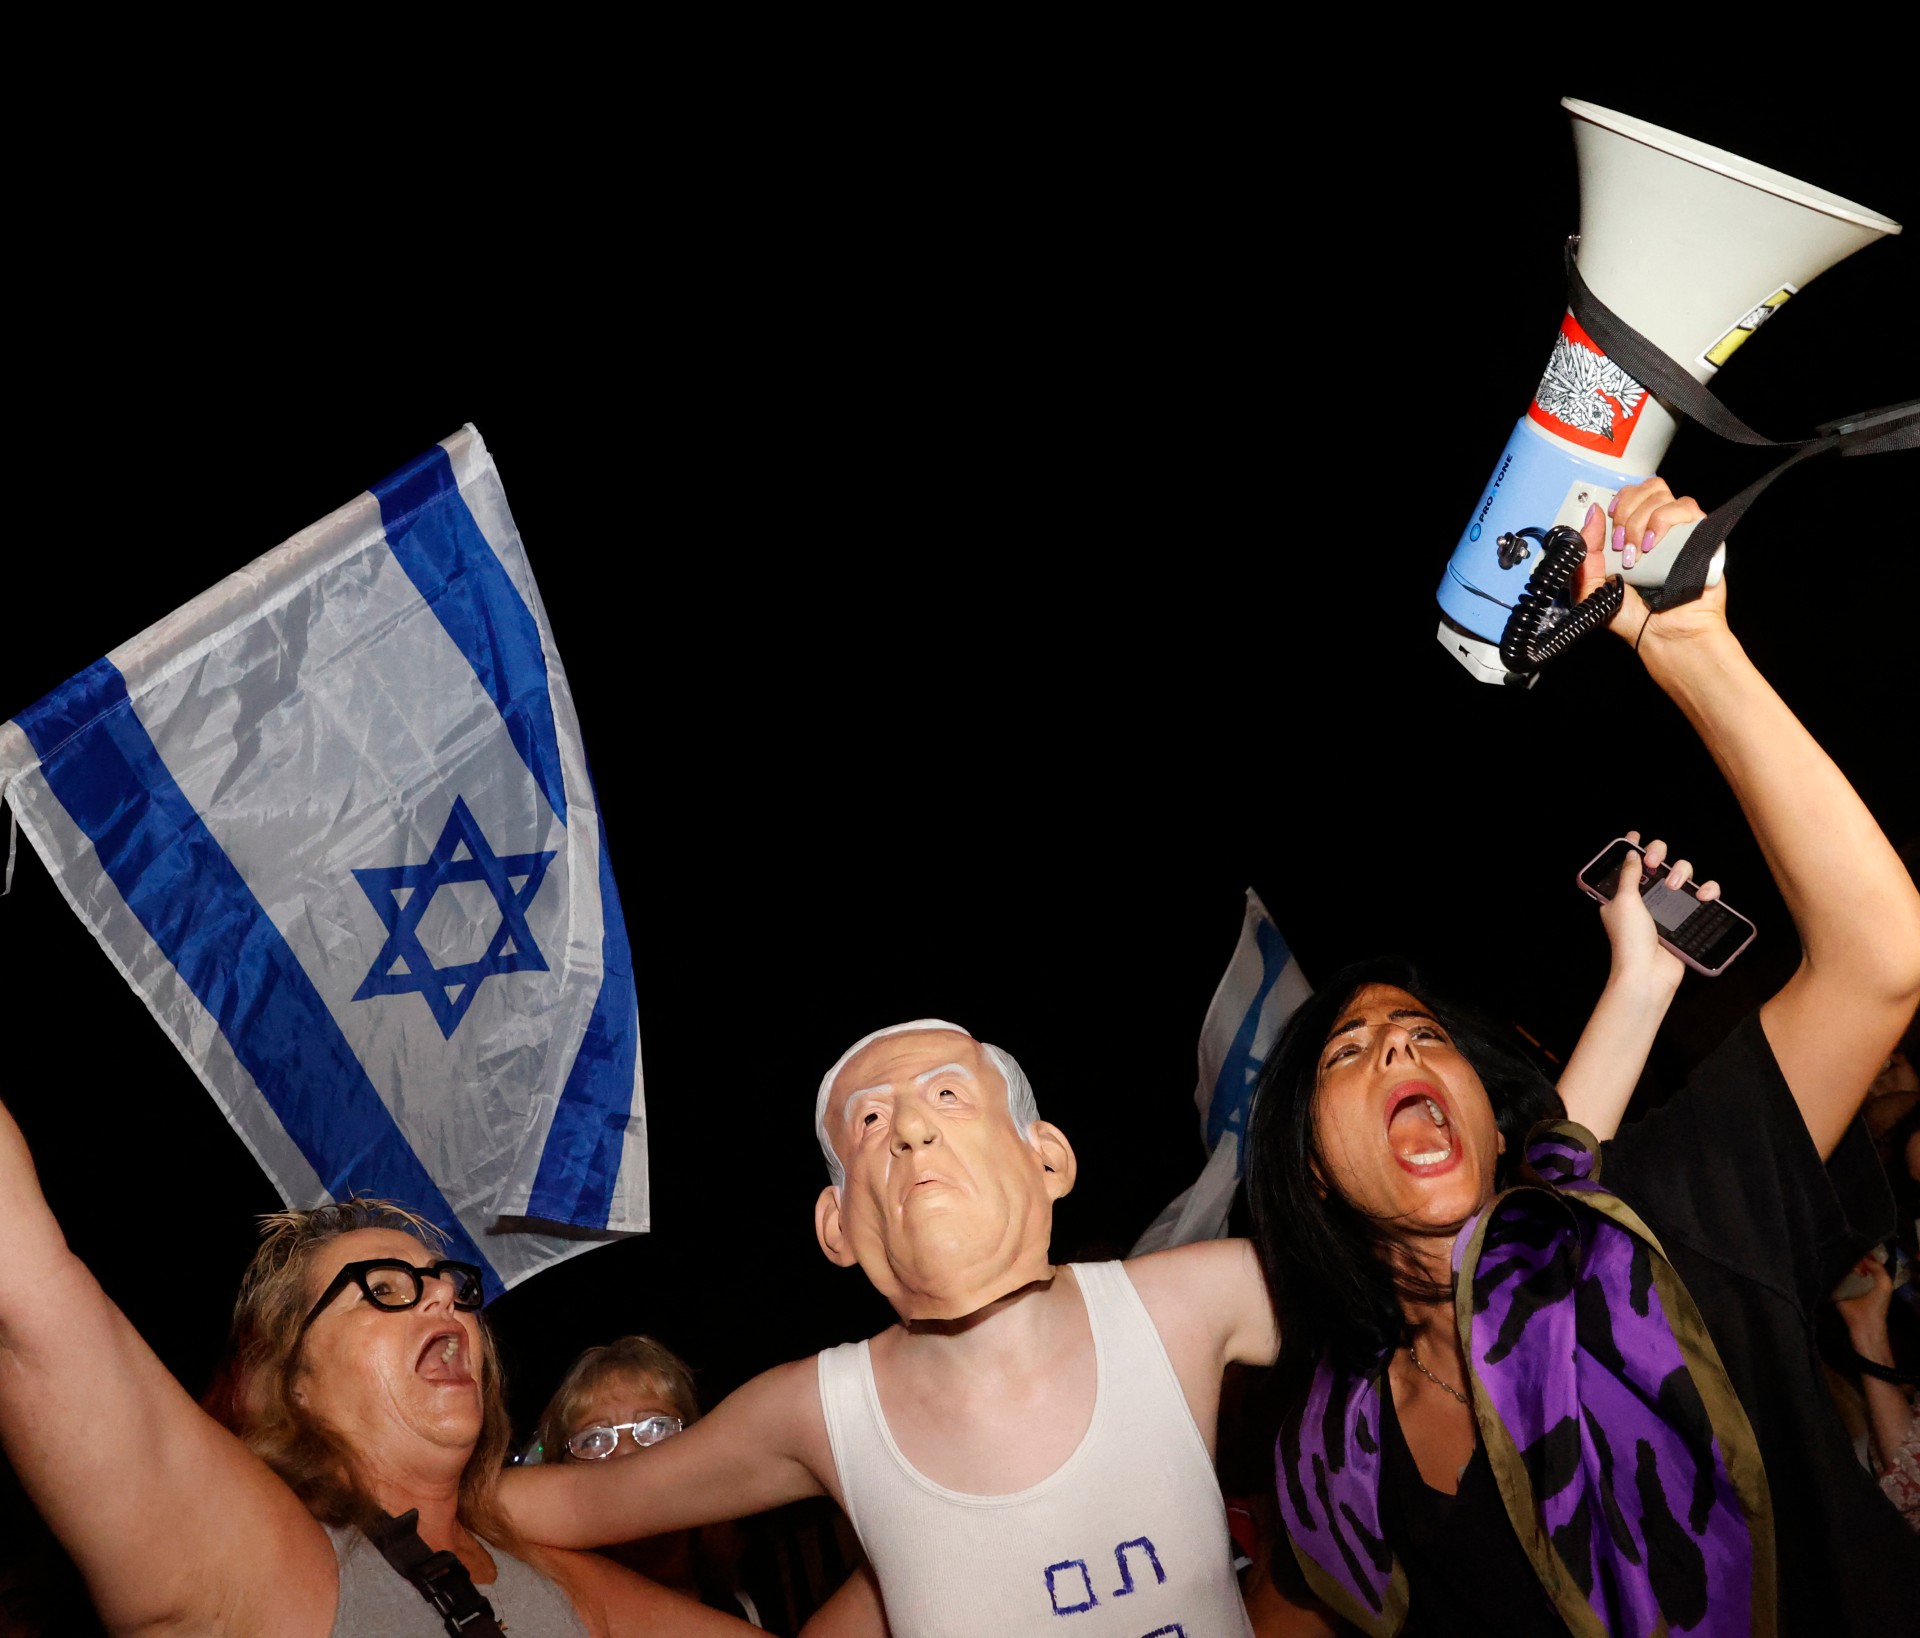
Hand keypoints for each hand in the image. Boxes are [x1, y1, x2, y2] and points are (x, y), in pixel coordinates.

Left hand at [1571, 479, 1729, 661]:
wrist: (1664, 634)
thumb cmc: (1632, 617)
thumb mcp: (1591, 588)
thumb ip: (1585, 552)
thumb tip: (1592, 513)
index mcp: (1633, 534)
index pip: (1628, 495)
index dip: (1616, 501)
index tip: (1608, 522)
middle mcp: (1657, 528)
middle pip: (1644, 487)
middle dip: (1625, 511)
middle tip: (1620, 543)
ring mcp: (1679, 529)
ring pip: (1661, 493)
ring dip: (1640, 520)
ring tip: (1637, 553)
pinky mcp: (1700, 533)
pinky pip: (1685, 507)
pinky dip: (1663, 520)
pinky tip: (1653, 545)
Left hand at [1598, 832, 1721, 997]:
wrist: (1648, 973)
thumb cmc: (1629, 939)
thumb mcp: (1624, 902)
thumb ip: (1629, 875)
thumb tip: (1631, 854)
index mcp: (1624, 893)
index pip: (1629, 863)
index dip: (1632, 847)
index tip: (1634, 835)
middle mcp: (1646, 898)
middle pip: (1660, 863)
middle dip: (1660, 854)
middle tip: (1655, 864)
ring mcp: (1667, 907)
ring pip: (1684, 875)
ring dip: (1683, 871)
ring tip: (1674, 886)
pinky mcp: (1687, 918)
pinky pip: (1702, 897)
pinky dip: (1707, 890)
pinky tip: (1703, 895)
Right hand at [1834, 1252, 1894, 1355]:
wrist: (1864, 1324)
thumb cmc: (1877, 1305)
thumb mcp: (1885, 1285)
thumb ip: (1879, 1270)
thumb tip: (1865, 1258)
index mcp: (1870, 1280)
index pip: (1865, 1264)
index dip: (1861, 1255)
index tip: (1853, 1243)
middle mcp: (1857, 1282)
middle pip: (1851, 1266)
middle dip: (1847, 1258)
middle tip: (1839, 1246)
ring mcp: (1844, 1287)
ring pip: (1839, 1272)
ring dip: (1836, 1265)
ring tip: (1829, 1253)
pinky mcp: (1834, 1292)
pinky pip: (1830, 1280)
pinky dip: (1827, 1274)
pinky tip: (1822, 1264)